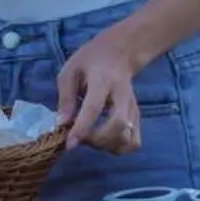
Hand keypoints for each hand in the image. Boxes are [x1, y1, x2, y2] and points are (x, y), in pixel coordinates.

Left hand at [55, 30, 146, 155]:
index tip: (69, 143)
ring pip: (128, 138)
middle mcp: (122, 95)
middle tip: (80, 137)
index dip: (82, 128)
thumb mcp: (70, 71)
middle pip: (118, 126)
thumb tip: (61, 124)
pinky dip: (118, 148)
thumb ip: (66, 98)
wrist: (119, 52)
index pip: (94, 108)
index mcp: (103, 80)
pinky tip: (104, 140)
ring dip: (107, 146)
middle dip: (97, 140)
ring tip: (91, 138)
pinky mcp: (137, 116)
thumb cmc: (90, 61)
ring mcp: (133, 107)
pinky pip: (133, 142)